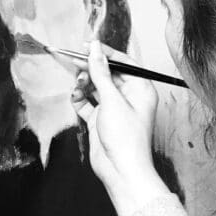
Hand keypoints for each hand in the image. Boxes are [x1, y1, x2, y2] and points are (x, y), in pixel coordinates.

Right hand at [71, 40, 169, 215]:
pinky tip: (75, 97)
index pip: (124, 63)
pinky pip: (87, 103)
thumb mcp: (112, 100)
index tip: (87, 45)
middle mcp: (129, 97)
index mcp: (141, 89)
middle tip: (74, 60)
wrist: (121, 170)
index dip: (105, 53)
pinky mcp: (101, 121)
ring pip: (96, 87)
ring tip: (77, 84)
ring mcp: (114, 109)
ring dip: (84, 84)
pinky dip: (80, 99)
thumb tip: (94, 48)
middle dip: (91, 68)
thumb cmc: (125, 138)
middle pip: (107, 74)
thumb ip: (100, 72)